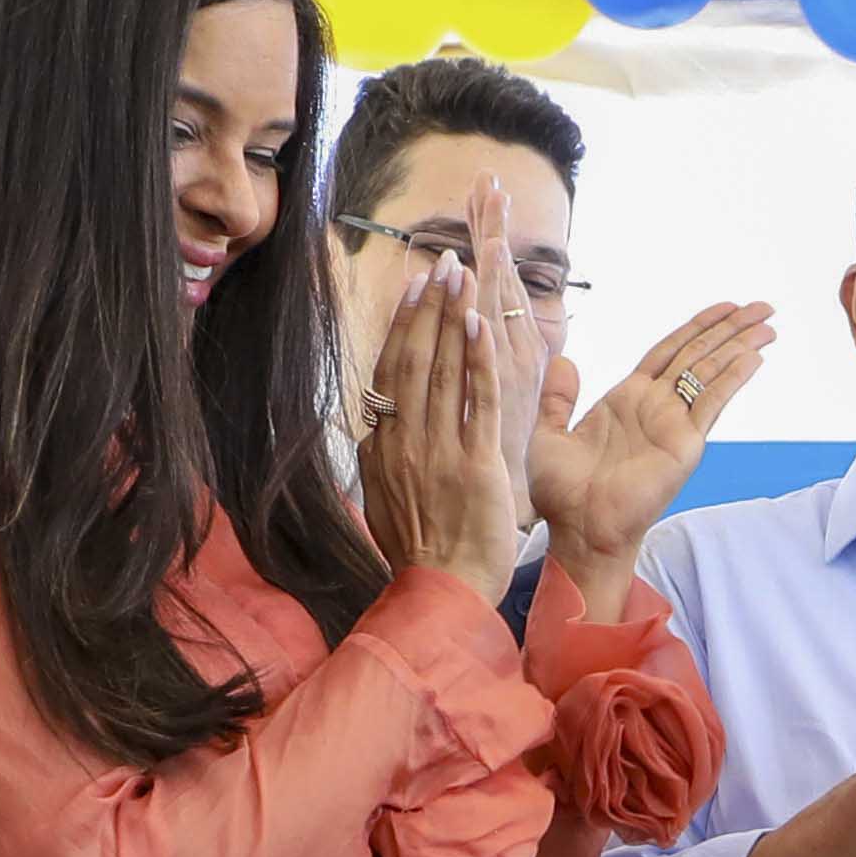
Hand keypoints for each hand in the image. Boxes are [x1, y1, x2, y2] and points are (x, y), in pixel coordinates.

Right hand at [353, 261, 526, 603]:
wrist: (441, 593)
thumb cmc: (421, 552)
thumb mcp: (386, 498)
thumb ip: (384, 457)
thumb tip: (375, 427)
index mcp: (382, 447)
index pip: (391, 371)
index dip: (402, 325)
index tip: (412, 287)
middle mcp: (404, 443)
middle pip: (414, 360)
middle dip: (428, 307)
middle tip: (442, 263)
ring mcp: (437, 452)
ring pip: (442, 371)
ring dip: (452, 319)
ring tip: (462, 276)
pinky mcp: (474, 466)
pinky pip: (475, 403)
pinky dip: (477, 360)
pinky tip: (479, 325)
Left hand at [529, 295, 776, 573]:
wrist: (579, 530)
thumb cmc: (562, 494)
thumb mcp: (548, 434)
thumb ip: (558, 397)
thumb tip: (564, 360)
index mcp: (627, 399)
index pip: (669, 351)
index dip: (697, 326)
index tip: (725, 308)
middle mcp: (657, 407)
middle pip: (700, 354)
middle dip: (731, 328)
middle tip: (763, 306)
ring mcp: (674, 424)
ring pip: (712, 371)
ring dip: (741, 345)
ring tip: (769, 323)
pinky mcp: (685, 443)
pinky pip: (712, 402)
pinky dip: (733, 377)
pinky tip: (754, 357)